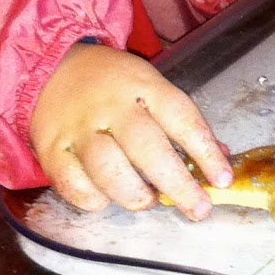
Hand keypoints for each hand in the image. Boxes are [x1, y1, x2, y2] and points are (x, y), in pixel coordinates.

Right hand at [29, 42, 231, 219]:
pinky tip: (107, 196)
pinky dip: (95, 199)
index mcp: (143, 86)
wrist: (51, 66)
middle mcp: (111, 107)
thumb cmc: (112, 83)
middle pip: (147, 148)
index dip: (205, 151)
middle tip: (198, 207)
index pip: (181, 118)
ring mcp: (78, 129)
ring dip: (135, 195)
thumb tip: (221, 160)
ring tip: (148, 201)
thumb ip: (182, 123)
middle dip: (177, 184)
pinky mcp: (52, 150)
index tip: (222, 179)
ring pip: (108, 171)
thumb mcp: (151, 87)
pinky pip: (74, 185)